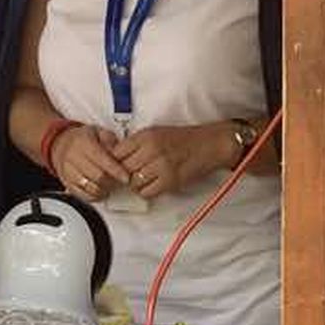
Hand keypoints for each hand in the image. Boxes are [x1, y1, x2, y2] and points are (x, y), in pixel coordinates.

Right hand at [51, 123, 126, 202]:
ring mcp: (68, 172)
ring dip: (103, 189)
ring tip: (110, 185)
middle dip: (111, 181)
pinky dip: (94, 196)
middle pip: (97, 176)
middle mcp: (73, 158)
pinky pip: (82, 195)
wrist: (61, 144)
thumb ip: (110, 140)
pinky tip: (100, 190)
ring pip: (90, 187)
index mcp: (83, 143)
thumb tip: (119, 151)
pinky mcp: (66, 183)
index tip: (126, 177)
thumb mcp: (98, 132)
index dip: (116, 170)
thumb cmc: (82, 139)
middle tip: (119, 181)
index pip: (102, 160)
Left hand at [113, 124, 231, 200]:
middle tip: (128, 175)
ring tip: (142, 179)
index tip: (117, 165)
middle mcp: (152, 150)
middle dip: (123, 174)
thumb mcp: (156, 133)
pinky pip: (147, 192)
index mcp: (147, 136)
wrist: (209, 144)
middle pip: (123, 169)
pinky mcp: (170, 181)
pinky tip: (151, 185)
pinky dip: (146, 191)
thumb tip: (115, 156)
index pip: (117, 152)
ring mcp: (162, 166)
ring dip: (134, 184)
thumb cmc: (183, 139)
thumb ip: (136, 143)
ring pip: (133, 182)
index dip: (114, 161)